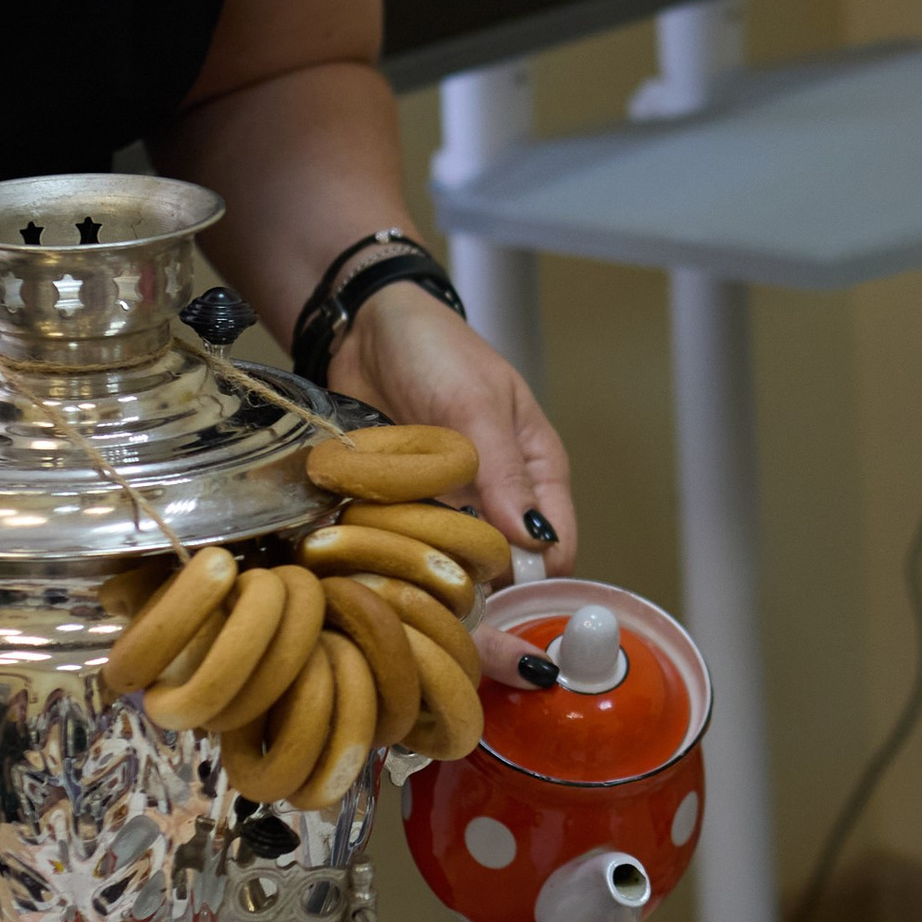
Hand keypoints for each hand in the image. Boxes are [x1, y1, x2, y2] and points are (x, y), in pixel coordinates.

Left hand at [335, 294, 576, 567]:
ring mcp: (452, 504)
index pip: (555, 546)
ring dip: (437, 567)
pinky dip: (402, 550)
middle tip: (445, 580)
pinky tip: (385, 550)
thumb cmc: (437, 352)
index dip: (535, 578)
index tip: (501, 591)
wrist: (366, 330)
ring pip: (457, 561)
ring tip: (410, 564)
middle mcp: (499, 496)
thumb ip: (505, 474)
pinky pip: (413, 544)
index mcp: (537, 470)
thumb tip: (535, 541)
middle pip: (506, 566)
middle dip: (482, 579)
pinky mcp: (409, 505)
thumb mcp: (477, 406)